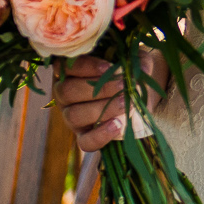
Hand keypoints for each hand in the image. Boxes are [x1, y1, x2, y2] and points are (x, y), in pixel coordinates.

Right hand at [53, 53, 168, 153]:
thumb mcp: (134, 61)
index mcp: (71, 72)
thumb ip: (137, 61)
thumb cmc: (128, 73)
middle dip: (98, 89)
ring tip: (125, 103)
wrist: (135, 96)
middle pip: (67, 91)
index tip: (108, 67)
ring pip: (74, 115)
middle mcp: (65, 94)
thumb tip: (137, 73)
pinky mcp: (84, 136)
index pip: (67, 67)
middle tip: (123, 85)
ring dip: (102, 109)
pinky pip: (85, 141)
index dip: (86, 67)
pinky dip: (101, 135)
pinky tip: (118, 125)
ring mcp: (72, 117)